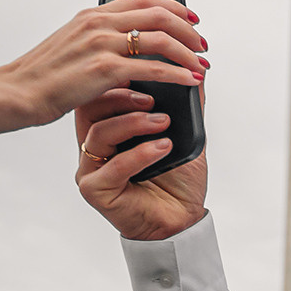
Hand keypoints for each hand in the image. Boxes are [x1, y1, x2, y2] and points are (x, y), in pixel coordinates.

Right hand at [0, 0, 207, 125]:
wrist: (18, 93)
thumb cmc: (41, 77)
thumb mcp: (70, 47)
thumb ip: (97, 40)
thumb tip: (123, 46)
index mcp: (92, 15)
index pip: (143, 0)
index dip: (174, 7)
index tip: (192, 19)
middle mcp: (99, 23)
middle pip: (159, 15)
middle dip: (188, 30)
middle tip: (203, 46)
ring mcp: (102, 44)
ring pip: (161, 39)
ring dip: (188, 52)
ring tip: (202, 66)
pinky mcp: (104, 70)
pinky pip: (153, 68)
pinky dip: (177, 74)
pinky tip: (190, 81)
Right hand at [76, 83, 206, 241]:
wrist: (183, 220)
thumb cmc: (177, 181)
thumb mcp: (186, 136)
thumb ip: (187, 106)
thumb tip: (200, 72)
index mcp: (109, 130)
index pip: (100, 95)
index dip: (118, 80)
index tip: (143, 69)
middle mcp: (95, 148)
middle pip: (91, 109)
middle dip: (122, 97)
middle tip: (153, 97)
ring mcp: (92, 169)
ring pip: (99, 133)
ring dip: (133, 122)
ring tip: (163, 122)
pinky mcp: (96, 190)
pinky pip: (112, 167)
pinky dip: (139, 154)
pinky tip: (162, 148)